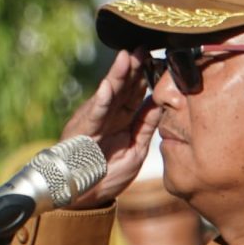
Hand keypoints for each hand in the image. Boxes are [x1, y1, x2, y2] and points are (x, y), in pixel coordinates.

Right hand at [62, 51, 160, 205]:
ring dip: (117, 76)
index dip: (145, 76)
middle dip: (132, 67)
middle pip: (123, 87)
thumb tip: (160, 102)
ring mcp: (95, 121)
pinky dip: (101, 101)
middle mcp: (108, 116)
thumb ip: (146, 126)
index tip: (158, 58)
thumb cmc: (108, 175)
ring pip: (109, 94)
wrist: (83, 197)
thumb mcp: (136, 149)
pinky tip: (108, 87)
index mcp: (122, 119)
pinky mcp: (83, 132)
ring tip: (126, 57)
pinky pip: (94, 114)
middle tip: (142, 47)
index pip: (135, 93)